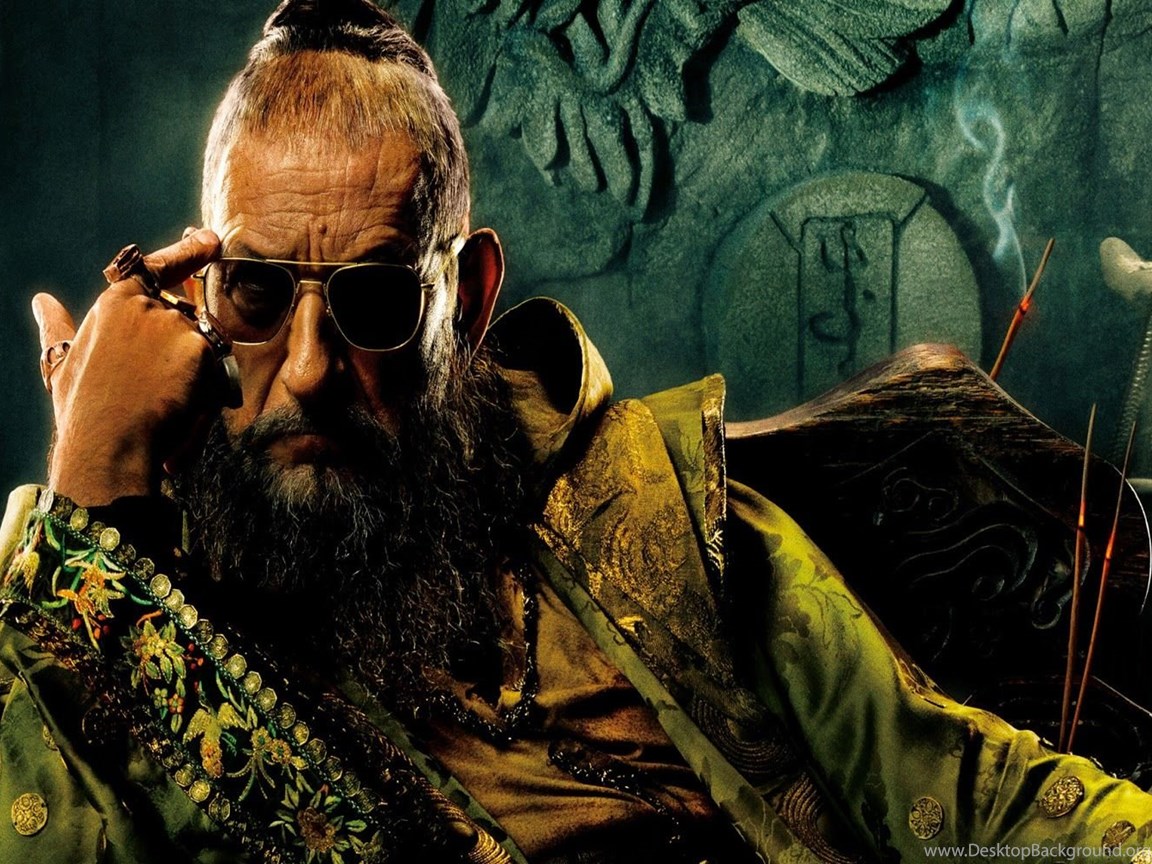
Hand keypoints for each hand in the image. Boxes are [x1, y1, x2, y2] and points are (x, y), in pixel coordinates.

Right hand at [33, 229, 222, 505]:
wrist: (107, 444)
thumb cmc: (83, 410)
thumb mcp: (62, 363)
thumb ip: (58, 328)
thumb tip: (42, 301)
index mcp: (115, 301)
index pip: (158, 268)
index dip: (188, 252)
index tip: (209, 241)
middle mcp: (148, 305)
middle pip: (189, 322)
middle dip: (185, 354)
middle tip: (158, 390)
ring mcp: (177, 325)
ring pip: (206, 349)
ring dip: (195, 378)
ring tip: (162, 407)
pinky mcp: (201, 349)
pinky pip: (219, 372)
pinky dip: (206, 396)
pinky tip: (180, 411)